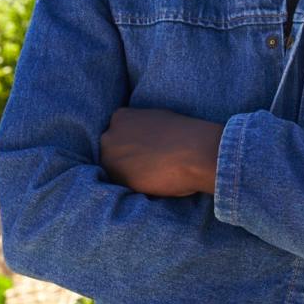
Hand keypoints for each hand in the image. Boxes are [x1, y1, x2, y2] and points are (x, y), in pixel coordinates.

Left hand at [99, 108, 223, 196]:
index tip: (143, 151)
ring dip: (128, 174)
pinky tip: (151, 183)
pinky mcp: (118, 179)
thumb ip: (141, 127)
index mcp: (119, 117)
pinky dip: (134, 186)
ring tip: (151, 175)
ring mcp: (111, 158)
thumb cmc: (183, 134)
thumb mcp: (156, 119)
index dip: (130, 144)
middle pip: (111, 151)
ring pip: (115, 169)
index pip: (117, 134)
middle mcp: (109, 136)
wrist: (194, 152)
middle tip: (147, 165)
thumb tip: (141, 138)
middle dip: (125, 158)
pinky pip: (123, 185)